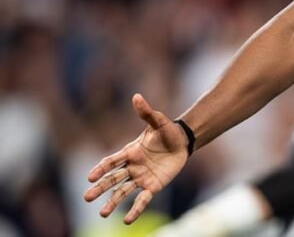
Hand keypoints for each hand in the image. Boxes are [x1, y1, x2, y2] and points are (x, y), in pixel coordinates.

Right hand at [83, 94, 188, 223]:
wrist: (182, 143)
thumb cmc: (167, 132)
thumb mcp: (159, 122)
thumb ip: (147, 113)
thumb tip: (136, 96)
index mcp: (130, 151)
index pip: (112, 161)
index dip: (101, 168)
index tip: (90, 177)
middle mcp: (131, 167)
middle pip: (112, 179)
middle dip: (100, 188)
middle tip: (86, 197)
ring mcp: (140, 178)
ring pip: (123, 192)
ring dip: (112, 202)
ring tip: (103, 214)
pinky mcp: (152, 186)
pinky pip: (142, 200)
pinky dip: (134, 210)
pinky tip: (127, 221)